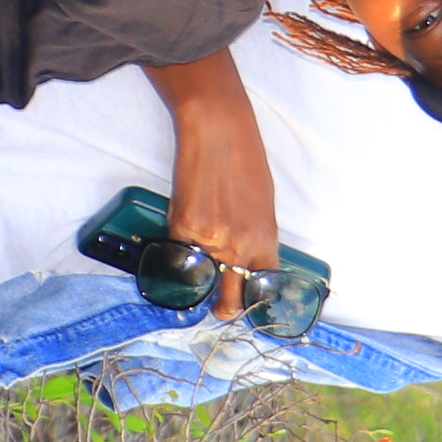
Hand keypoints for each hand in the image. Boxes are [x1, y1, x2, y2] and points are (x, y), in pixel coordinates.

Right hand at [159, 73, 280, 323]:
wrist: (219, 132)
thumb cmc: (246, 161)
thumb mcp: (263, 205)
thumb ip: (255, 237)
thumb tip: (243, 258)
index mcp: (265, 241)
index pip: (260, 289)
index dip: (251, 303)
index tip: (244, 304)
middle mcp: (239, 247)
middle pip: (229, 302)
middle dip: (223, 310)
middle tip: (217, 306)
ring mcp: (209, 240)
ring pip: (200, 285)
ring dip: (197, 286)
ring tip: (195, 278)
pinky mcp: (182, 227)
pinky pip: (177, 258)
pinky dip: (176, 259)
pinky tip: (180, 248)